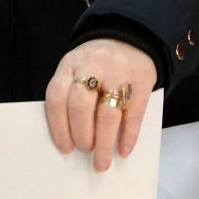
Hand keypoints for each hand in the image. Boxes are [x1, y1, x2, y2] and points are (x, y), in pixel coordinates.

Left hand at [44, 39, 158, 172]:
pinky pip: (134, 115)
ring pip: (107, 114)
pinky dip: (129, 136)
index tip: (64, 148)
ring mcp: (119, 74)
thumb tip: (70, 137)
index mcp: (70, 64)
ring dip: (103, 143)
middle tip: (84, 150)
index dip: (58, 126)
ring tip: (101, 161)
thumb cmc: (96, 63)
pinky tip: (124, 150)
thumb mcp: (76, 67)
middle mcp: (93, 67)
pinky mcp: (141, 82)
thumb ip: (70, 94)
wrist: (131, 37)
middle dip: (81, 135)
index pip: (57, 97)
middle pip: (81, 106)